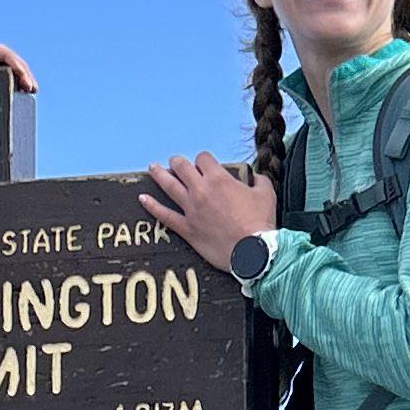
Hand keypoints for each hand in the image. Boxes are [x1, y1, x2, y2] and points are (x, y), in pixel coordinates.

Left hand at [137, 150, 275, 273]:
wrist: (253, 251)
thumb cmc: (260, 223)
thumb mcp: (266, 194)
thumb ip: (259, 179)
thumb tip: (256, 175)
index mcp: (219, 179)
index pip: (203, 159)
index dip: (203, 159)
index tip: (204, 163)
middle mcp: (201, 191)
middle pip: (182, 168)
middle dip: (177, 162)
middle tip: (175, 162)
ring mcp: (191, 210)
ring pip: (169, 186)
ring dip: (159, 175)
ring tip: (152, 168)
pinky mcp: (187, 229)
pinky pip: (164, 215)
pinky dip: (152, 206)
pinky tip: (143, 199)